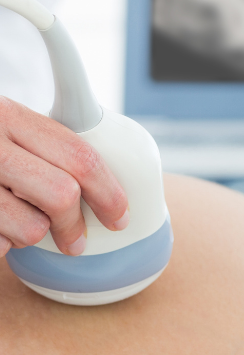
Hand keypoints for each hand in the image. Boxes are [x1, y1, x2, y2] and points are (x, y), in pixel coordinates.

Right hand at [0, 97, 128, 256]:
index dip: (109, 191)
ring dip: (28, 235)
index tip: (120, 215)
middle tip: (77, 241)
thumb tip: (99, 185)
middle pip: (62, 194)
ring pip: (29, 228)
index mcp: (7, 114)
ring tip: (11, 220)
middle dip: (75, 225)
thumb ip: (39, 145)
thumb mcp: (0, 125)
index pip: (80, 155)